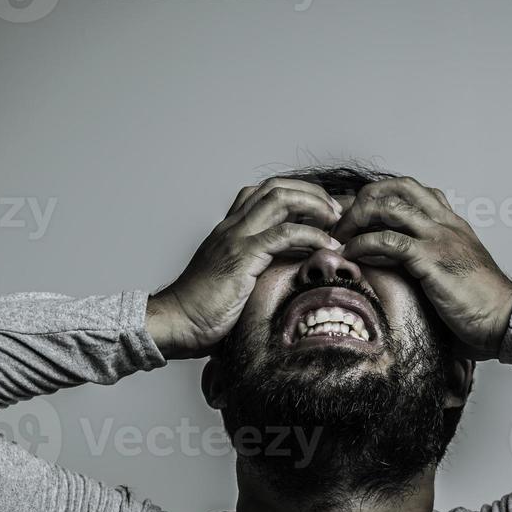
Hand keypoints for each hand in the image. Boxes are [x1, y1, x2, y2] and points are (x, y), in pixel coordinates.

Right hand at [148, 179, 343, 358]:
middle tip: (335, 210)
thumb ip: (254, 272)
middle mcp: (231, 227)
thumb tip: (283, 278)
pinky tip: (328, 245)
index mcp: (228, 231)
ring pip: (280, 199)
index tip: (321, 211)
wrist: (175, 323)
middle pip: (275, 188)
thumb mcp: (233, 284)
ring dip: (315, 205)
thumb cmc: (201, 313)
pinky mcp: (241, 256)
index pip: (263, 194)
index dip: (296, 195)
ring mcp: (235, 238)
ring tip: (336, 220)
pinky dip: (311, 234)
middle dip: (310, 193)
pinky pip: (283, 234)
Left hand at [331, 177, 511, 359]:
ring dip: (356, 219)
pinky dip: (363, 244)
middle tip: (342, 223)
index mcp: (451, 223)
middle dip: (362, 200)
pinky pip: (388, 241)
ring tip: (340, 238)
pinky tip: (351, 254)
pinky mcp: (431, 259)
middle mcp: (444, 223)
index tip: (355, 215)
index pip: (410, 190)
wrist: (504, 319)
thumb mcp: (453, 270)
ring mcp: (438, 238)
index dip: (378, 196)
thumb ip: (428, 259)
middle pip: (396, 187)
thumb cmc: (480, 303)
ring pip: (388, 207)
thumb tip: (396, 265)